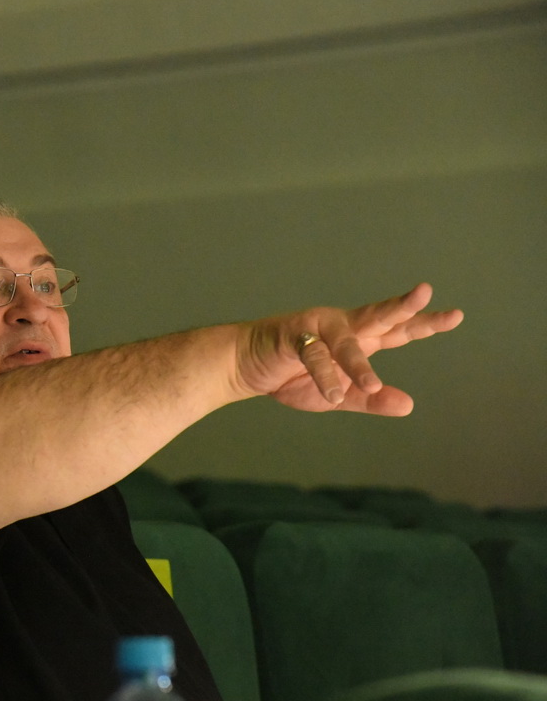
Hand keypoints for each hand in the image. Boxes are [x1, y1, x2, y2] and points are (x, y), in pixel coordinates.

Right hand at [236, 282, 463, 414]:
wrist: (244, 367)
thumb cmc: (292, 377)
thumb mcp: (339, 396)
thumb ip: (370, 399)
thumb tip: (409, 405)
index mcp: (359, 339)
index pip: (398, 330)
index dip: (425, 323)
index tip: (455, 316)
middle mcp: (343, 327)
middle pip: (378, 315)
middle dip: (402, 306)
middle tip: (424, 294)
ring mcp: (317, 328)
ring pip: (345, 339)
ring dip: (357, 361)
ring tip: (370, 384)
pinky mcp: (292, 336)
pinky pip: (312, 356)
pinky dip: (322, 375)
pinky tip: (332, 393)